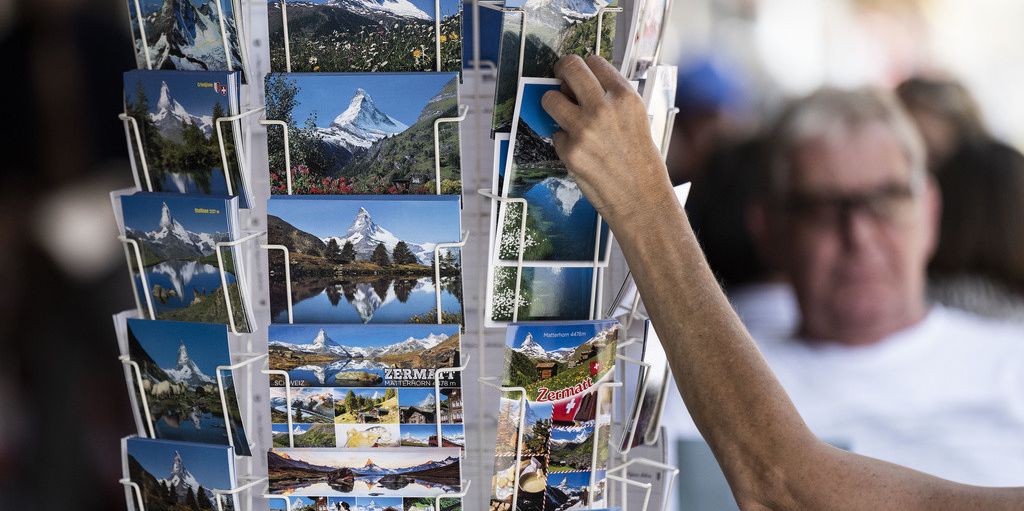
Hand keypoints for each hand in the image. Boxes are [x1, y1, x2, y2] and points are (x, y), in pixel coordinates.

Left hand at [542, 55, 673, 225]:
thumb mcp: (636, 118)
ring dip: (554, 105)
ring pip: (550, 98)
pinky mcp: (570, 150)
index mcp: (625, 96)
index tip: (580, 75)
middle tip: (561, 81)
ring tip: (566, 117)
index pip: (593, 61)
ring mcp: (584, 128)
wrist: (641, 197)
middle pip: (568, 67)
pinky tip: (580, 151)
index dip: (585, 68)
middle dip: (561, 71)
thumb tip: (577, 85)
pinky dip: (563, 141)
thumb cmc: (640, 159)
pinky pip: (555, 134)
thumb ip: (611, 98)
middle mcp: (604, 107)